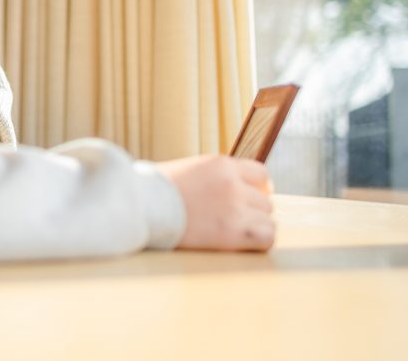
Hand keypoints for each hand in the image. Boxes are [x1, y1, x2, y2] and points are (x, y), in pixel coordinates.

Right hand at [158, 155, 275, 251]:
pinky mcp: (232, 231)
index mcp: (221, 164)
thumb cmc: (155, 192)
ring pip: (268, 219)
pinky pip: (267, 237)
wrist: (139, 205)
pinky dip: (259, 242)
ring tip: (232, 233)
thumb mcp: (188, 171)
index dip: (256, 190)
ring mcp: (235, 207)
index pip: (261, 175)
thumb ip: (214, 178)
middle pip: (265, 200)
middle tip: (231, 221)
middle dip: (252, 211)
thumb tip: (235, 190)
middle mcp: (233, 183)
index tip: (247, 200)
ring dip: (254, 227)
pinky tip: (241, 243)